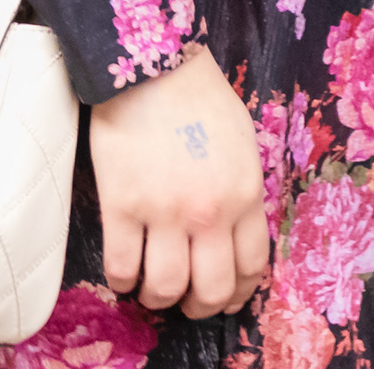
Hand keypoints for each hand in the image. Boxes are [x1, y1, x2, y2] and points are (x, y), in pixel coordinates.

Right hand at [88, 52, 272, 317]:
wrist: (153, 68)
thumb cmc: (201, 101)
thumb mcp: (243, 146)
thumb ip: (242, 192)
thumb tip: (234, 233)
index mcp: (245, 194)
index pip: (251, 267)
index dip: (238, 293)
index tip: (226, 297)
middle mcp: (210, 212)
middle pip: (211, 289)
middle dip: (199, 306)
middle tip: (186, 302)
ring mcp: (165, 212)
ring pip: (165, 288)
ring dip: (158, 298)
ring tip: (151, 289)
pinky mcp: (123, 207)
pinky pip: (122, 268)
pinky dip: (122, 283)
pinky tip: (124, 275)